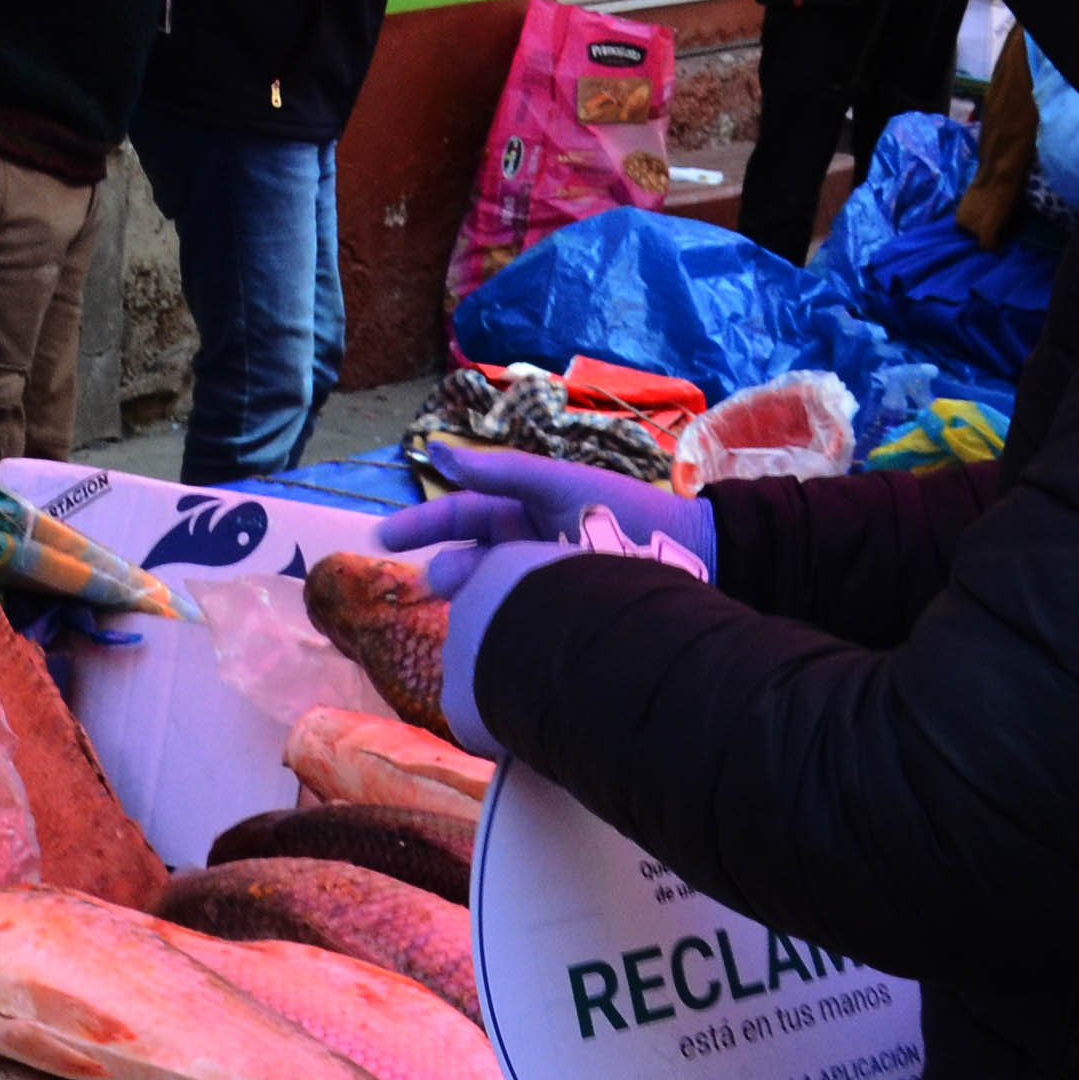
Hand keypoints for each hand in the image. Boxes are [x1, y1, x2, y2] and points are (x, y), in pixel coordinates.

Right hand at [374, 443, 714, 593]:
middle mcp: (525, 540)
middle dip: (439, 563)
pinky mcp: (555, 607)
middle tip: (418, 584)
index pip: (462, 513)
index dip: (423, 522)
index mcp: (523, 505)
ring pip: (485, 584)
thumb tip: (438, 449)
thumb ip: (500, 470)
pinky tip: (479, 630)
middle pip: (467, 551)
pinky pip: (510, 612)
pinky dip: (491, 618)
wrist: (692, 557)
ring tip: (456, 602)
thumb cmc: (626, 513)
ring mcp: (539, 575)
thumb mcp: (560, 484)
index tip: (386, 539)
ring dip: (466, 592)